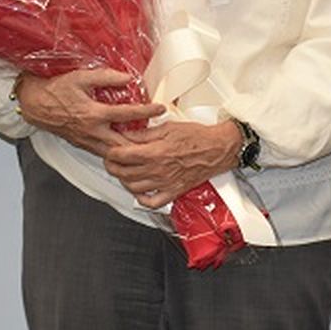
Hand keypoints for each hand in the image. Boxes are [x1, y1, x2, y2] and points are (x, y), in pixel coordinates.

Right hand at [15, 68, 165, 158]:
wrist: (33, 103)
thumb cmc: (55, 89)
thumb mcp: (81, 76)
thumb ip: (106, 76)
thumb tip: (128, 78)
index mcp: (93, 114)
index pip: (127, 114)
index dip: (147, 111)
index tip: (160, 108)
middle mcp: (91, 131)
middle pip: (124, 143)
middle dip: (143, 143)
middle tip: (160, 139)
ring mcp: (86, 140)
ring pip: (113, 152)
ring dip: (130, 150)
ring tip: (148, 146)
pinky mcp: (82, 144)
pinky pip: (103, 152)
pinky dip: (116, 152)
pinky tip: (126, 148)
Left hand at [104, 118, 243, 209]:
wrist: (219, 148)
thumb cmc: (198, 137)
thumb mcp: (168, 127)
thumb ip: (145, 133)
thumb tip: (127, 134)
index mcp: (155, 152)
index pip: (121, 155)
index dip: (111, 152)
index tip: (111, 148)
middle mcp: (158, 170)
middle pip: (123, 173)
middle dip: (112, 166)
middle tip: (112, 160)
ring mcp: (165, 183)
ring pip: (133, 188)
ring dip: (124, 180)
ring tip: (124, 172)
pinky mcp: (173, 191)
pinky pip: (152, 202)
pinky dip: (142, 199)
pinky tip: (140, 190)